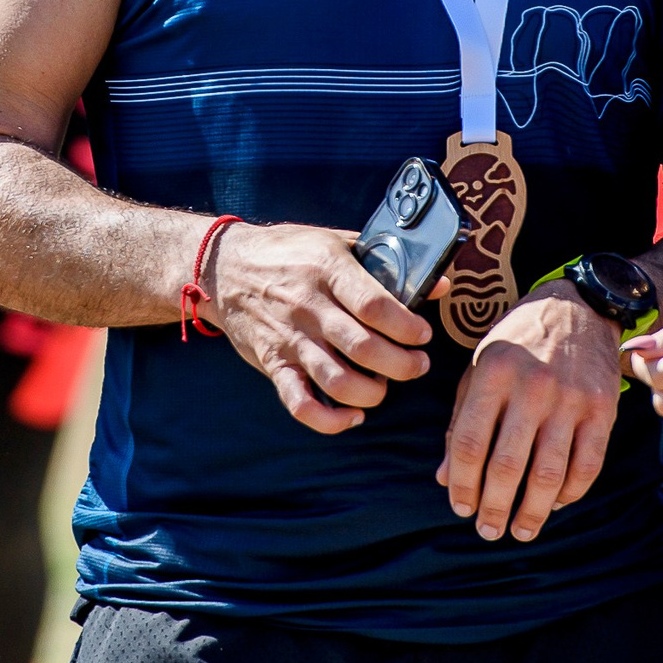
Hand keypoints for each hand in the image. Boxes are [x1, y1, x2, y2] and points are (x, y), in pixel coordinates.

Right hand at [205, 222, 433, 434]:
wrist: (223, 267)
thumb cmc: (288, 252)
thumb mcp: (336, 242)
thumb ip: (385, 263)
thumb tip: (440, 283)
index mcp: (327, 270)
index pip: (375, 305)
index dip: (407, 326)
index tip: (422, 334)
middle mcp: (307, 306)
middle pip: (364, 348)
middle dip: (402, 364)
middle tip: (416, 364)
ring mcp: (289, 338)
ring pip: (338, 381)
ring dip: (373, 392)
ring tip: (385, 385)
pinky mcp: (273, 364)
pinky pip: (301, 404)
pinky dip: (331, 419)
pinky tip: (353, 414)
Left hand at [436, 283, 624, 541]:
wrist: (580, 306)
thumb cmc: (519, 340)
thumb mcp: (479, 367)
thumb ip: (461, 420)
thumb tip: (446, 476)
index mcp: (493, 373)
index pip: (470, 443)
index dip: (462, 484)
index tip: (460, 507)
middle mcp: (532, 387)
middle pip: (508, 466)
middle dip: (495, 507)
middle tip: (487, 531)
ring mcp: (571, 399)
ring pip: (549, 474)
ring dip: (532, 512)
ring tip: (521, 531)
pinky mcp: (603, 409)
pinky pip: (587, 465)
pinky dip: (570, 493)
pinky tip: (554, 504)